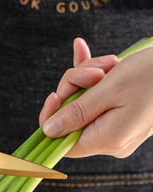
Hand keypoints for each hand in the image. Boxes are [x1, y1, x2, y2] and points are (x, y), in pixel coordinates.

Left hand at [39, 37, 152, 157]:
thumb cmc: (152, 75)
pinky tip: (82, 49)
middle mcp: (112, 140)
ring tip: (110, 62)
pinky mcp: (124, 115)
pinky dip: (92, 75)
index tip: (54, 94)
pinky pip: (98, 97)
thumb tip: (49, 131)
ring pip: (84, 102)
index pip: (62, 142)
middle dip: (75, 87)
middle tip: (95, 70)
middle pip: (72, 117)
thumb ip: (76, 112)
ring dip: (88, 76)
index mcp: (107, 139)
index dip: (52, 119)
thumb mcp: (109, 90)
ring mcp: (118, 128)